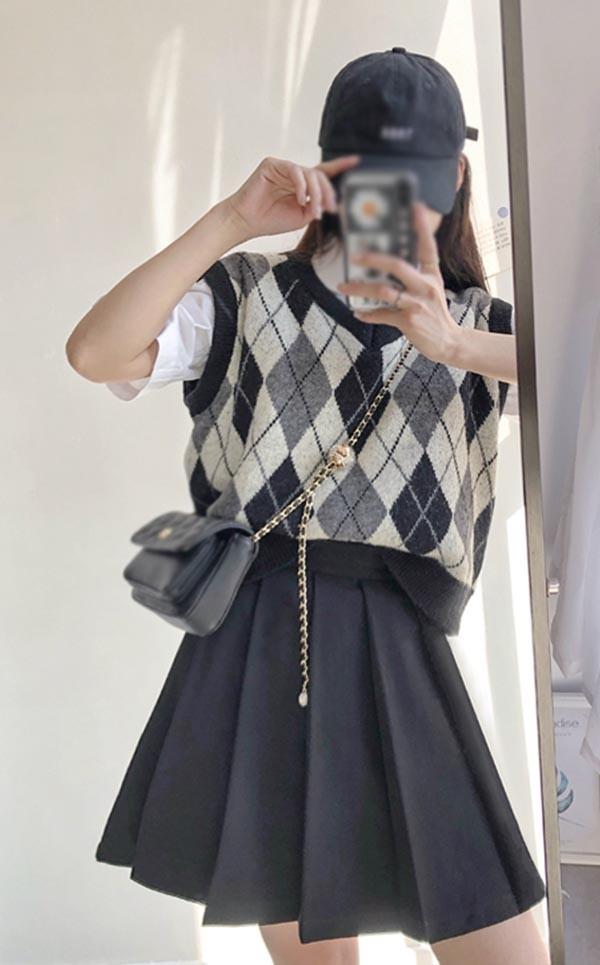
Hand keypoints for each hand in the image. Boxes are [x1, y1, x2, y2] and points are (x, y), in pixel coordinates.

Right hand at [221, 154, 360, 240]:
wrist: (247, 222)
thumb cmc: (271, 220)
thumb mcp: (302, 215)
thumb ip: (317, 205)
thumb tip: (332, 201)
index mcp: (301, 185)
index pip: (323, 173)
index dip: (339, 166)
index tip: (356, 161)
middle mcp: (293, 174)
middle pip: (320, 176)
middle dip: (328, 193)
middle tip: (330, 209)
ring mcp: (283, 167)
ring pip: (309, 173)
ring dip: (316, 193)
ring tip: (314, 210)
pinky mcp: (272, 164)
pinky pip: (295, 170)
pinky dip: (302, 185)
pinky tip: (301, 199)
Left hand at [336, 200, 461, 364]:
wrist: (447, 342)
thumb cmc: (434, 314)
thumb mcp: (430, 290)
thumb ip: (414, 276)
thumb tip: (384, 266)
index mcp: (431, 275)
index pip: (428, 247)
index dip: (422, 227)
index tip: (414, 206)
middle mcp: (426, 286)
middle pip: (397, 265)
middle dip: (373, 258)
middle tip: (354, 255)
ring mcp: (417, 304)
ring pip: (383, 290)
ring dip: (360, 288)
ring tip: (343, 287)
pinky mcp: (409, 321)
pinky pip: (382, 314)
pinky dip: (368, 314)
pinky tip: (357, 313)